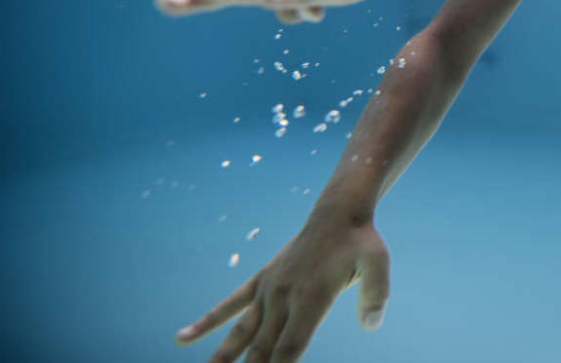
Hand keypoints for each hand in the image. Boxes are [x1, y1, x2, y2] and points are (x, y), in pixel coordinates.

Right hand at [175, 212, 389, 362]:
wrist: (338, 212)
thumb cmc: (361, 241)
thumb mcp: (378, 264)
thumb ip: (376, 295)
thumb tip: (371, 325)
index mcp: (310, 299)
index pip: (290, 349)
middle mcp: (283, 298)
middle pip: (260, 350)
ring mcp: (268, 290)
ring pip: (240, 334)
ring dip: (222, 360)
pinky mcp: (260, 281)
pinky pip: (229, 305)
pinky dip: (206, 323)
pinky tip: (181, 339)